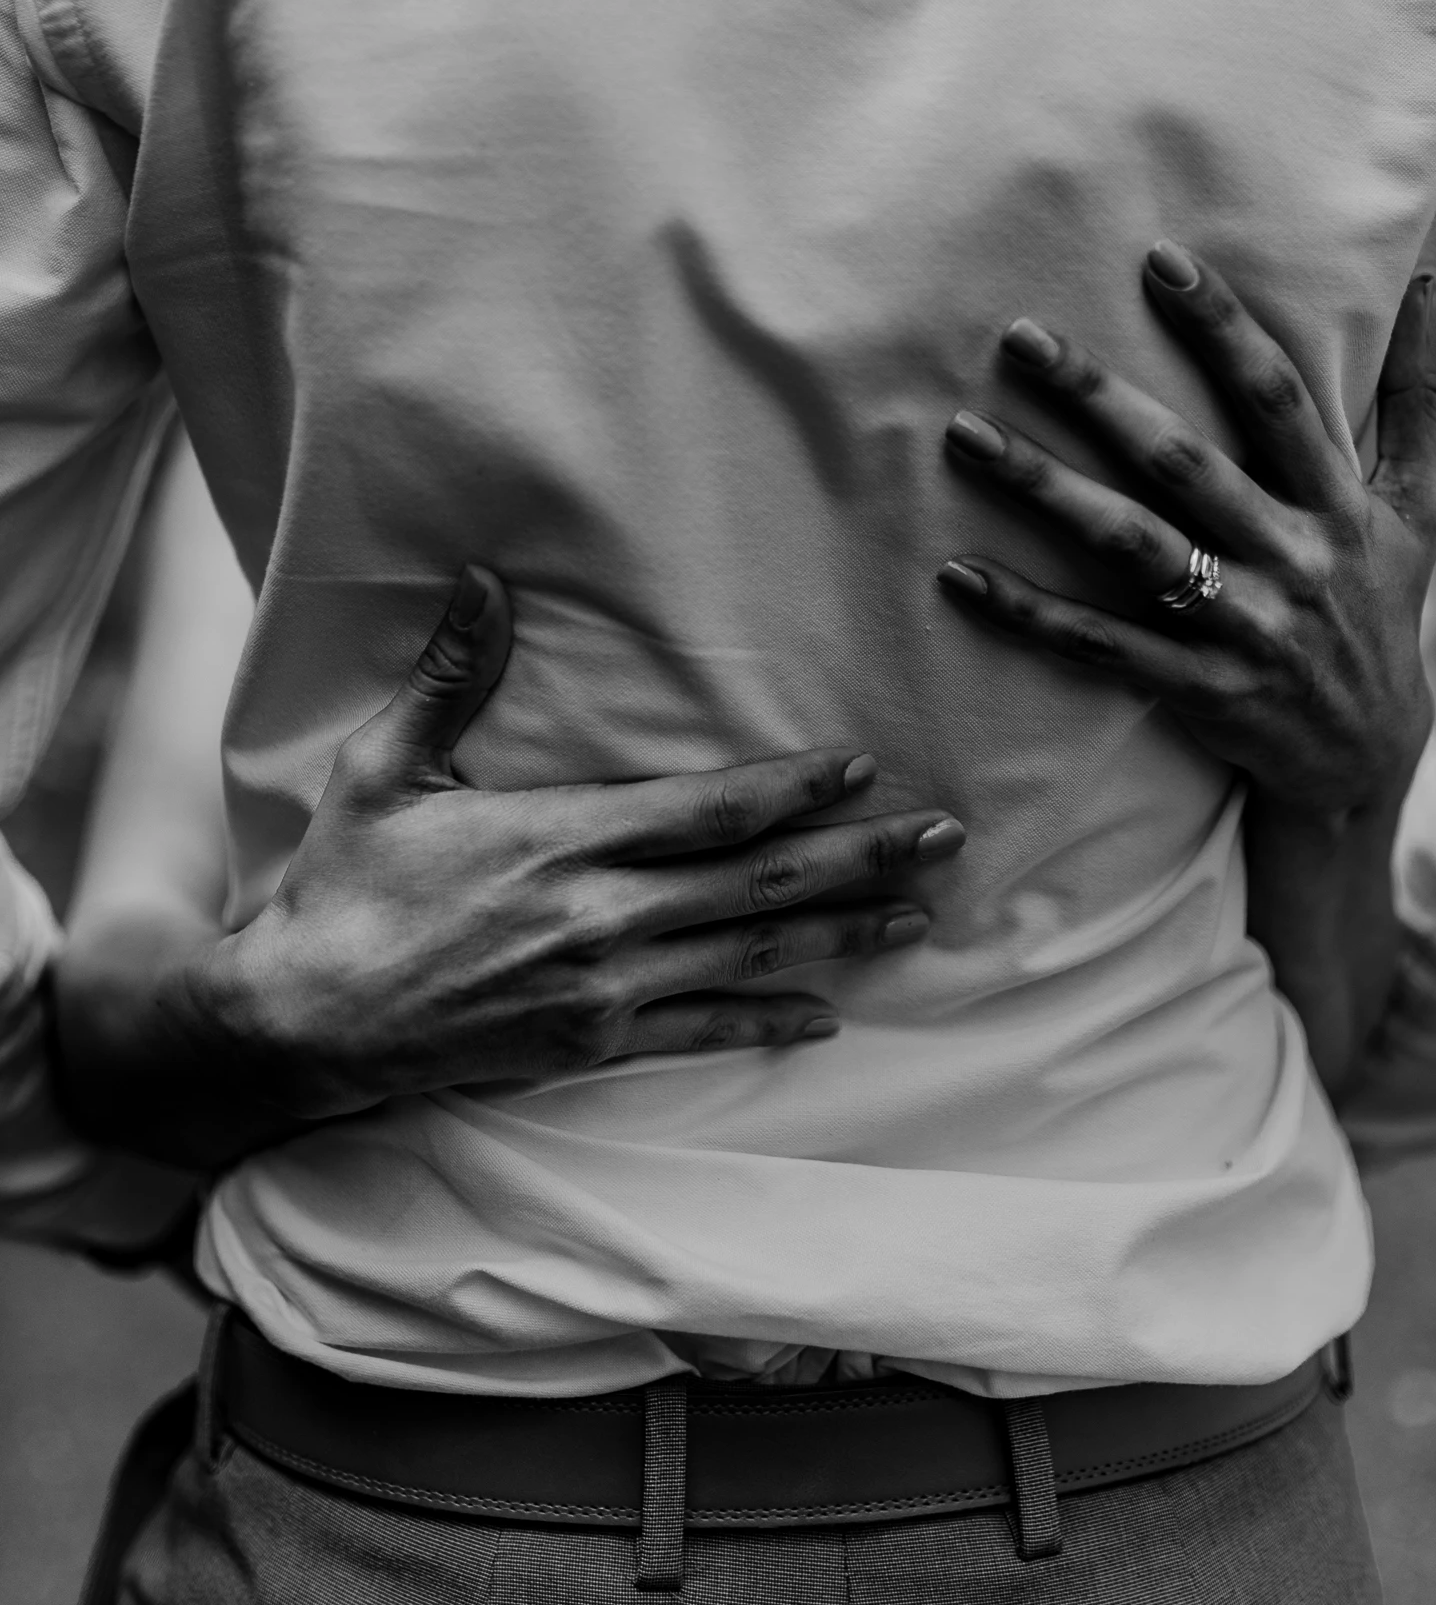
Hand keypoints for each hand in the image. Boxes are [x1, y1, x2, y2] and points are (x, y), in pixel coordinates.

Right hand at [59, 569, 962, 1165]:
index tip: (859, 767)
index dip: (791, 790)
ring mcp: (602, 989)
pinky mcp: (589, 1047)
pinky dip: (768, 1021)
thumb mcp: (385, 769)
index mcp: (561, 839)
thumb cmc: (345, 888)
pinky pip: (700, 1033)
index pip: (706, 812)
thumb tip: (483, 579)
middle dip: (858, 857)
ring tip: (916, 916)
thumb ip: (450, 677)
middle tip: (943, 838)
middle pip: (757, 886)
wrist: (301, 1023)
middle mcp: (600, 916)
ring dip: (841, 934)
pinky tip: (826, 1015)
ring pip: (749, 958)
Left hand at [938, 248, 1435, 814]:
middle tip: (1021, 334)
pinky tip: (960, 572)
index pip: (1276, 398)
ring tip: (967, 435)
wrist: (1365, 757)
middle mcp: (1291, 558)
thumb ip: (1414, 399)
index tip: (1161, 260)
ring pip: (1132, 547)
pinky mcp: (1198, 687)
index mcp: (1338, 504)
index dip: (1223, 328)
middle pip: (1182, 462)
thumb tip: (1423, 285)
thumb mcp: (1419, 509)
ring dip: (1044, 489)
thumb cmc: (1378, 607)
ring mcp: (1242, 627)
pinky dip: (1028, 611)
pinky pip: (1100, 645)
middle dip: (1098, 394)